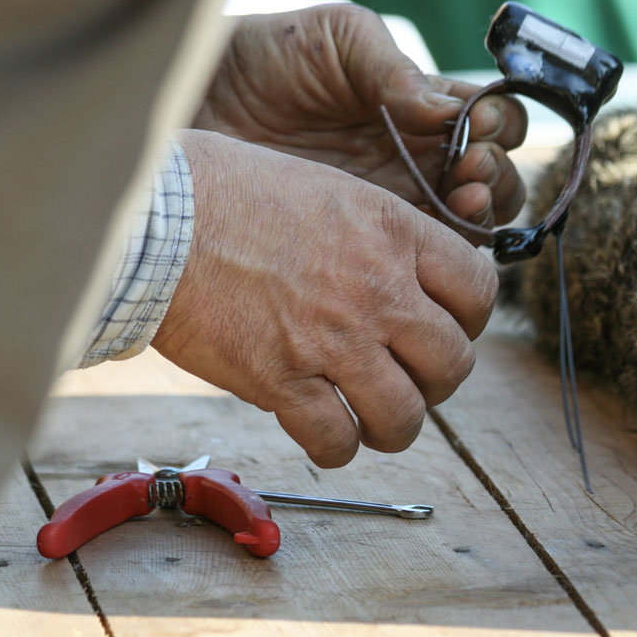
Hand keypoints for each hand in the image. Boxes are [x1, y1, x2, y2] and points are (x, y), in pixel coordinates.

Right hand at [153, 130, 497, 466]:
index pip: (479, 293)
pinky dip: (338, 448)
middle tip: (412, 379)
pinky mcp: (282, 381)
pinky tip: (327, 435)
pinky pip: (337, 441)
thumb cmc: (230, 191)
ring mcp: (332, 340)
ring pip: (406, 415)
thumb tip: (406, 274)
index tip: (445, 328)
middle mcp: (377, 290)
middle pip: (454, 363)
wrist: (156, 218)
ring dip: (395, 426)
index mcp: (393, 233)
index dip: (469, 321)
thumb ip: (379, 235)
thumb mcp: (329, 188)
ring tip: (374, 419)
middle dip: (439, 381)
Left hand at [194, 4, 527, 225]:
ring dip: (481, 215)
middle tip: (470, 170)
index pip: (493, 124)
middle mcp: (421, 159)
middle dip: (496, 178)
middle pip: (494, 182)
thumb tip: (449, 111)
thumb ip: (394, 67)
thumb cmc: (264, 61)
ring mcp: (397, 206)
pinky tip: (427, 238)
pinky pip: (423, 262)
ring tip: (460, 199)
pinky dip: (442, 256)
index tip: (475, 126)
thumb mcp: (335, 41)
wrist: (198, 110)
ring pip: (470, 227)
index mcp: (423, 106)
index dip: (499, 127)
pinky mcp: (367, 247)